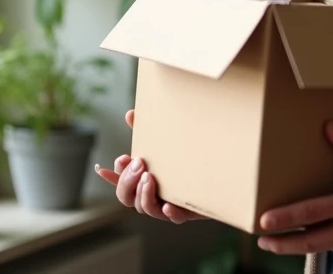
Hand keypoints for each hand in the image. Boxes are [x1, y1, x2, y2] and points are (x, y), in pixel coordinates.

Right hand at [94, 109, 206, 223]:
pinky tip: (168, 206)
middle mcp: (151, 194)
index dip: (114, 174)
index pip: (120, 181)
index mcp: (142, 179)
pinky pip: (174, 218)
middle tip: (139, 164)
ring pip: (145, 208)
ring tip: (149, 177)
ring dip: (143, 194)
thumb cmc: (184, 158)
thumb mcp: (165, 143)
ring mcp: (166, 204)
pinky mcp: (186, 212)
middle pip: (126, 198)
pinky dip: (170, 213)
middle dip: (127, 182)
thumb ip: (147, 130)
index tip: (122, 157)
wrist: (218, 174)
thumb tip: (130, 113)